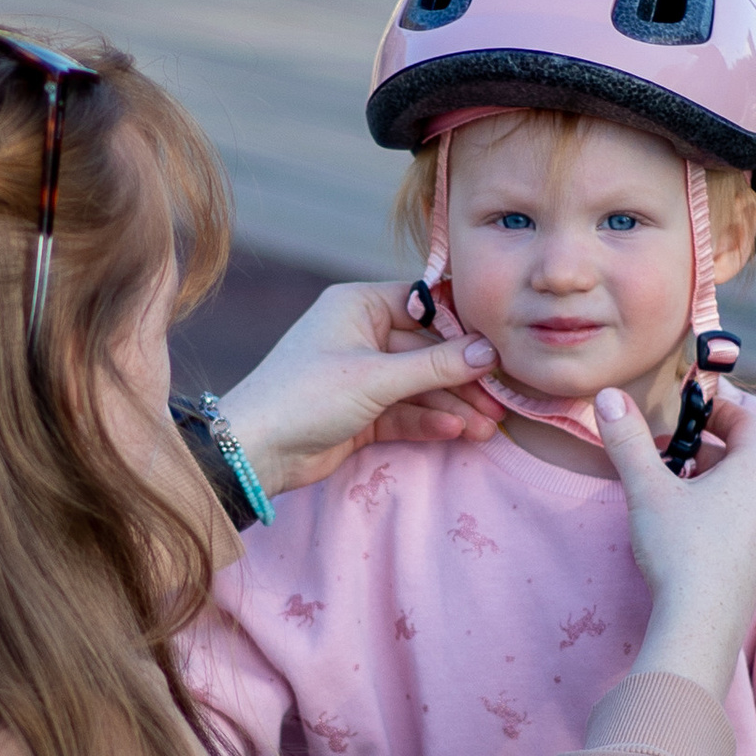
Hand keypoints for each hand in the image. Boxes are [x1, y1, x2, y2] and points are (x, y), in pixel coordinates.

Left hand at [216, 283, 506, 496]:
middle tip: (501, 401)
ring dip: (452, 406)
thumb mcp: (375, 376)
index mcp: (359, 307)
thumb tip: (489, 352)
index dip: (463, 328)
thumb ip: (435, 365)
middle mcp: (362, 335)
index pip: (425, 306)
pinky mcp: (361, 413)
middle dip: (463, 379)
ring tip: (487, 426)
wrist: (254, 450)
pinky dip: (429, 422)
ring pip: (419, 387)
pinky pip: (405, 412)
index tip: (499, 348)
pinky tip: (457, 431)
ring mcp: (362, 376)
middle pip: (427, 352)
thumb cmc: (305, 395)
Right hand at [592, 383, 755, 694]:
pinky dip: (725, 515)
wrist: (700, 627)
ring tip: (681, 491)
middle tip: (676, 451)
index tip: (693, 411)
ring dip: (718, 484)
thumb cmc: (679, 552)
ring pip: (749, 494)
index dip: (721, 411)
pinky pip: (748, 525)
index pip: (749, 423)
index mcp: (755, 471)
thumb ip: (628, 440)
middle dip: (713, 449)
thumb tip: (609, 396)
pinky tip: (693, 533)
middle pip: (748, 459)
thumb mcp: (647, 490)